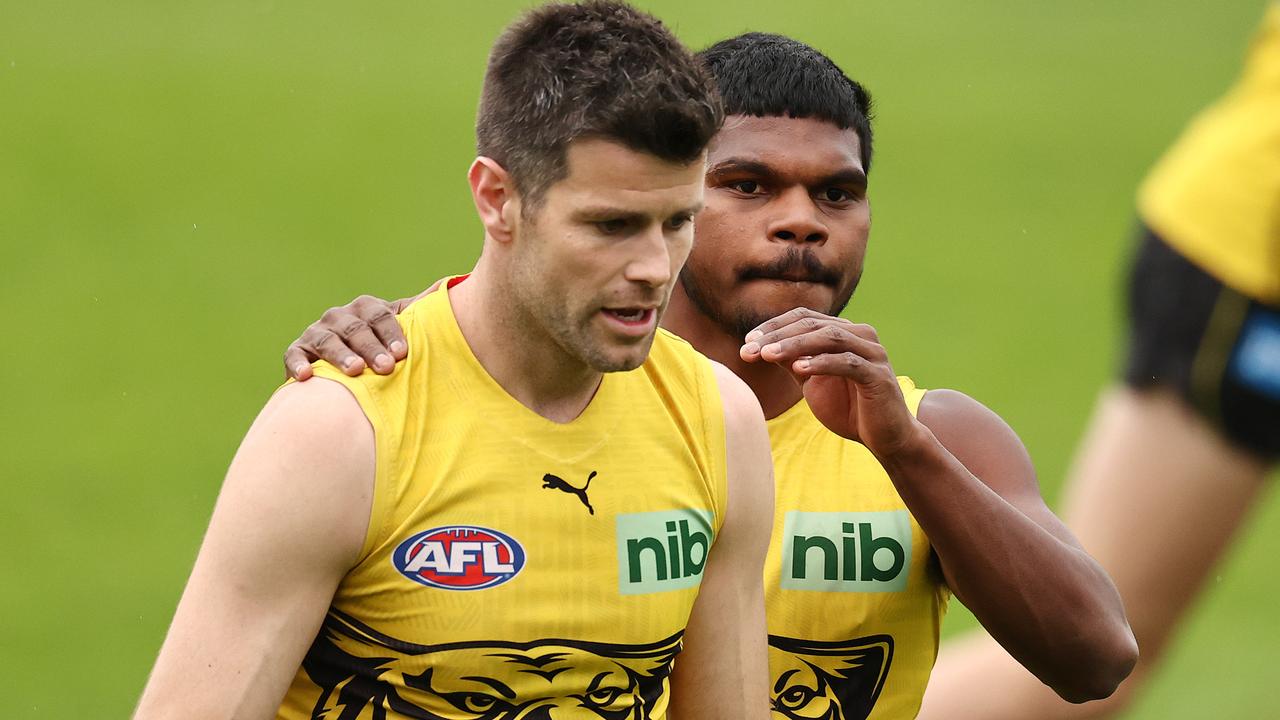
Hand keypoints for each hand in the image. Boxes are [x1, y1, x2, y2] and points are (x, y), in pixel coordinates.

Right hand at [283, 279, 444, 379]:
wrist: (348, 364)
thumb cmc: (384, 345)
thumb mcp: (401, 326)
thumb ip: (421, 310)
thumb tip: (455, 284)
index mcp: (367, 309)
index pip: (380, 316)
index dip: (391, 333)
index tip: (403, 353)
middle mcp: (340, 316)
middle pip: (355, 328)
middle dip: (371, 347)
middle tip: (386, 367)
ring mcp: (317, 332)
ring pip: (327, 340)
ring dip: (340, 355)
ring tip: (355, 371)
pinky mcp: (298, 351)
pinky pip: (294, 355)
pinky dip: (298, 364)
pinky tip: (306, 376)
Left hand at [739, 307, 923, 457]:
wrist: (884, 438)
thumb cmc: (848, 409)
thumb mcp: (812, 382)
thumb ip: (792, 361)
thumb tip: (758, 346)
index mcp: (845, 333)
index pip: (804, 317)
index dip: (774, 326)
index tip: (747, 341)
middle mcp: (861, 336)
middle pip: (814, 324)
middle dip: (778, 335)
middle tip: (750, 348)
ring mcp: (873, 353)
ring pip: (830, 337)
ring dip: (795, 344)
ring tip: (767, 355)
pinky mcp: (879, 375)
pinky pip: (848, 363)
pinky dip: (822, 363)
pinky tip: (799, 369)